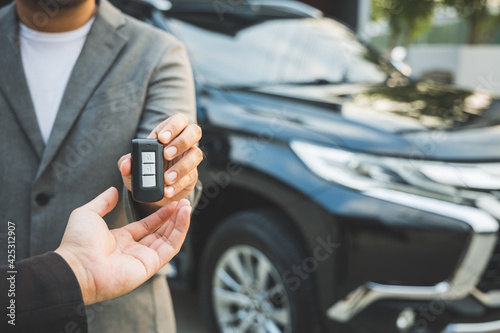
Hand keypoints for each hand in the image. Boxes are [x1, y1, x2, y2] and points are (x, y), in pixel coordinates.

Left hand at [55, 187, 190, 304]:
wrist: (76, 266)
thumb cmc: (77, 244)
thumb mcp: (88, 214)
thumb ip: (103, 202)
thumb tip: (113, 190)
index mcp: (120, 239)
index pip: (147, 226)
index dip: (160, 215)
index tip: (171, 204)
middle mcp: (133, 250)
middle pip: (161, 232)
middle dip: (174, 217)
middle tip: (184, 203)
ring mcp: (143, 259)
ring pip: (169, 239)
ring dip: (180, 222)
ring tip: (187, 206)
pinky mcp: (150, 265)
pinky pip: (170, 247)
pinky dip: (180, 231)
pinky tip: (184, 216)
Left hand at [118, 114, 202, 205]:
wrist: (152, 192)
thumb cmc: (144, 172)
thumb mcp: (132, 167)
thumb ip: (126, 163)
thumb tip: (126, 164)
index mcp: (168, 133)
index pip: (178, 120)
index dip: (173, 126)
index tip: (162, 139)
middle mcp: (183, 143)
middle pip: (195, 131)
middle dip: (182, 142)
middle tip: (166, 155)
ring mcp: (189, 158)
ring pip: (197, 154)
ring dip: (182, 166)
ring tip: (166, 178)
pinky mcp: (192, 174)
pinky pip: (191, 176)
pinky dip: (178, 184)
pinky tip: (167, 190)